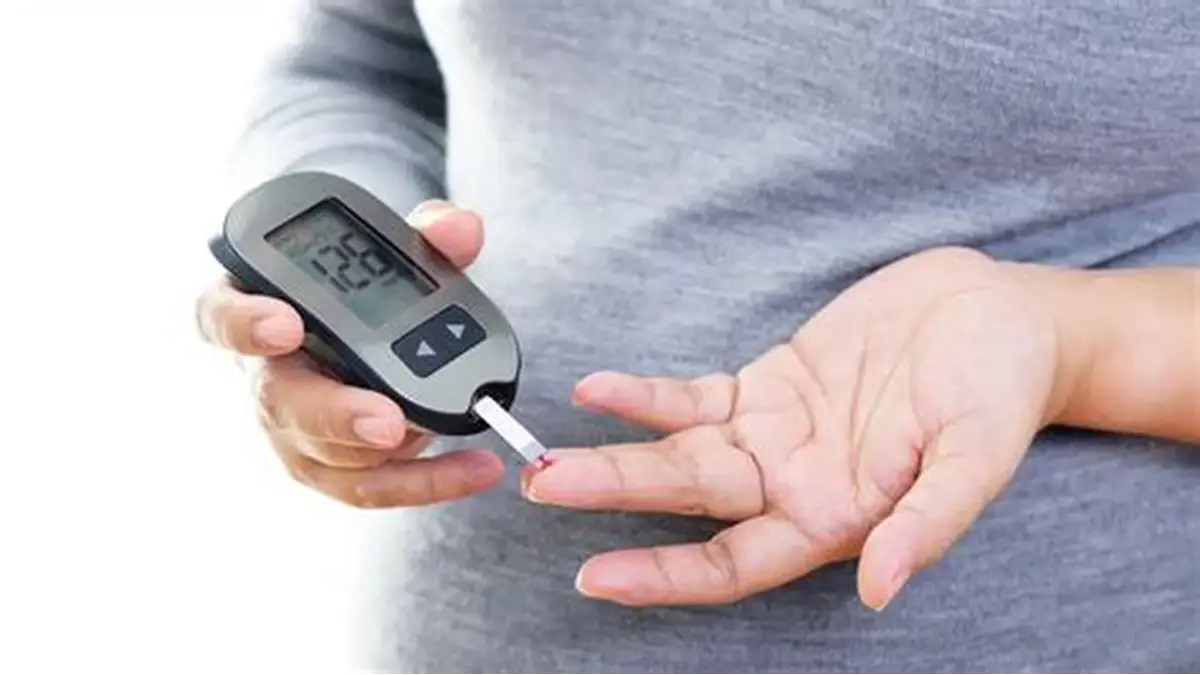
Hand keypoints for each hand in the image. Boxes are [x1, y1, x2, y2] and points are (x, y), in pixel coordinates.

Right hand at [195, 200, 505, 507]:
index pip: (221, 316)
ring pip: (324, 455)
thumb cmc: (363, 289)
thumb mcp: (392, 250)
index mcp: (256, 307)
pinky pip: (369, 486)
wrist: (370, 335)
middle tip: (388, 421)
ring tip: (449, 444)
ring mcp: (293, 428)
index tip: (286, 324)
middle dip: (336, 414)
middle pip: (280, 402)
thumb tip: (460, 229)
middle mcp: (265, 376)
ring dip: (386, 456)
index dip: (245, 324)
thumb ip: (425, 234)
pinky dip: (425, 482)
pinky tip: (475, 470)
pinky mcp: (331, 467)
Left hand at [524, 247, 1068, 610]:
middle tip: (542, 489)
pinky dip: (647, 397)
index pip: (734, 565)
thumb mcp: (979, 458)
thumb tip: (883, 588)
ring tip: (547, 453)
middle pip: (688, 502)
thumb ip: (930, 523)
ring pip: (679, 451)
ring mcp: (775, 434)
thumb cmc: (1000, 391)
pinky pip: (694, 397)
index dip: (666, 576)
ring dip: (615, 451)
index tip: (598, 577)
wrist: (1000, 316)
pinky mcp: (768, 385)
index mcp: (836, 519)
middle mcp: (792, 485)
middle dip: (615, 496)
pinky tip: (600, 390)